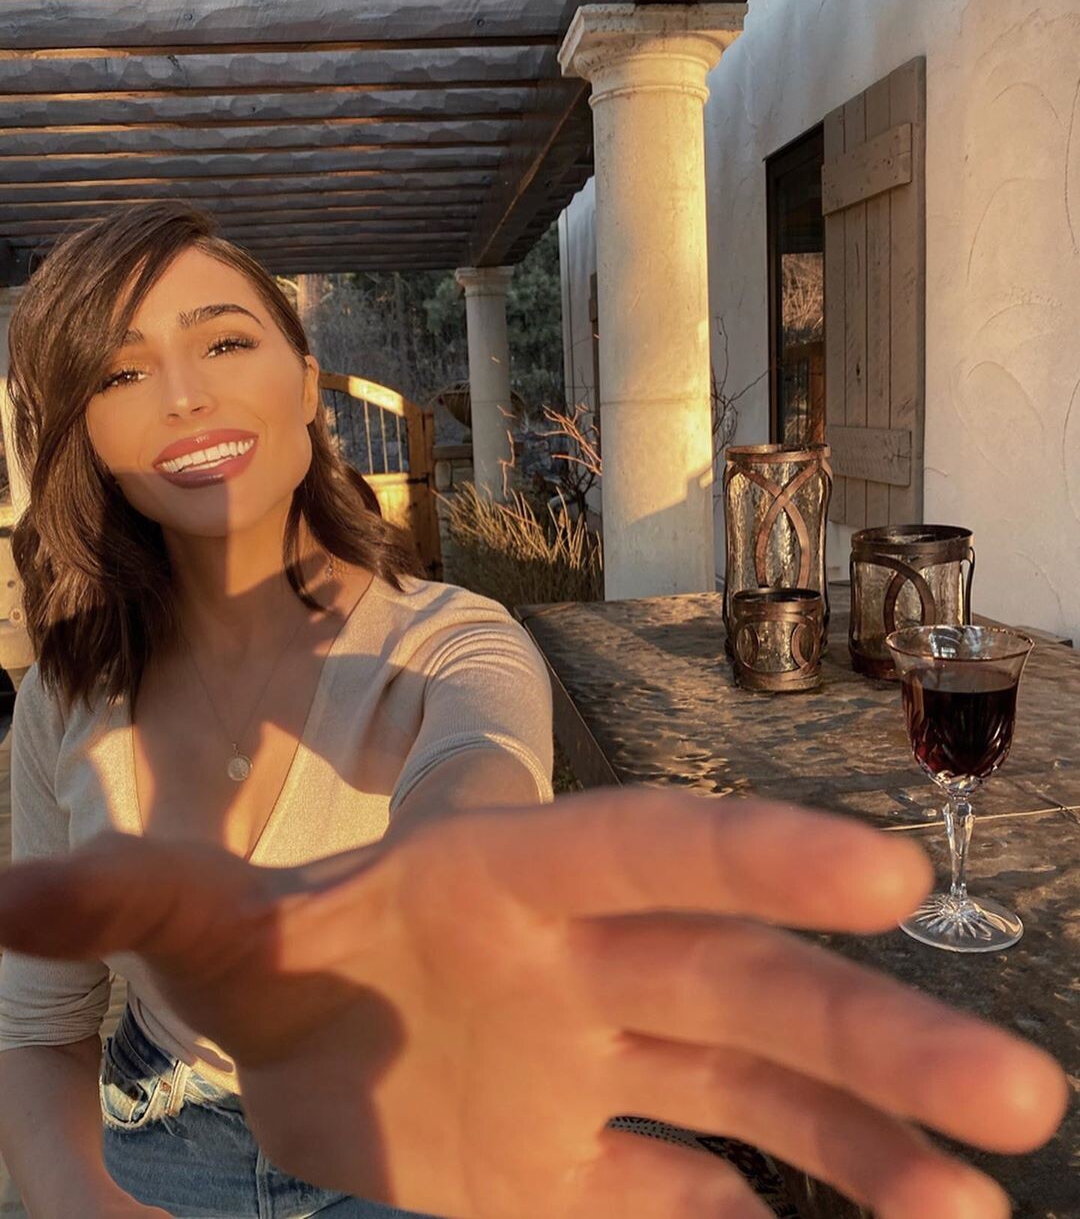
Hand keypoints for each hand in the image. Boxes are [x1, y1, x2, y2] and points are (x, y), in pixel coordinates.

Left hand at [0, 790, 1065, 1218]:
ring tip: (982, 1204)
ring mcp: (614, 1070)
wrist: (333, 1032)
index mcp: (519, 882)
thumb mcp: (224, 934)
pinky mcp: (601, 1162)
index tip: (886, 879)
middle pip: (750, 987)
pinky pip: (710, 1187)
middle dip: (877, 1031)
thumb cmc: (300, 957)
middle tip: (1015, 1089)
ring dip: (869, 1141)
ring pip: (765, 1092)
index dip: (761, 858)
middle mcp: (594, 967)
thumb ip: (141, 906)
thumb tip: (0, 893)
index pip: (653, 851)